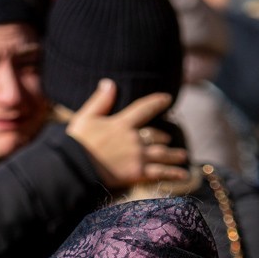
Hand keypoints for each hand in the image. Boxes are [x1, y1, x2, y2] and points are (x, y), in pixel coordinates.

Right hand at [65, 78, 188, 188]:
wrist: (75, 167)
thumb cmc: (76, 143)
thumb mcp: (85, 117)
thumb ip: (100, 101)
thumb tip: (109, 82)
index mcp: (122, 123)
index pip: (144, 108)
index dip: (157, 102)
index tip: (167, 99)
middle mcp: (133, 139)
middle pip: (155, 135)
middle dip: (164, 137)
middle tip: (170, 139)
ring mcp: (137, 157)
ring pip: (162, 154)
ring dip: (174, 155)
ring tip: (183, 156)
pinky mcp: (137, 173)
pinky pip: (160, 172)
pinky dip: (173, 173)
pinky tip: (183, 175)